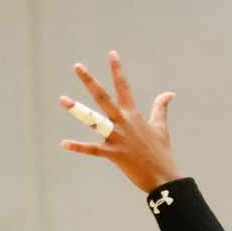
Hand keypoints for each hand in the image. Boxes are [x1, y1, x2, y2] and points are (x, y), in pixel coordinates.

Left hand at [59, 51, 180, 193]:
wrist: (164, 177)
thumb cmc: (161, 152)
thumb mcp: (161, 127)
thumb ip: (161, 108)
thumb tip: (169, 93)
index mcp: (133, 114)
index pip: (124, 86)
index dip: (117, 69)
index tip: (111, 53)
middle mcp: (123, 122)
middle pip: (104, 97)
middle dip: (90, 81)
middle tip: (77, 66)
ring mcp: (117, 138)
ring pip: (94, 120)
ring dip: (78, 110)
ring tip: (62, 99)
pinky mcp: (114, 154)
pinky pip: (92, 150)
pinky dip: (78, 147)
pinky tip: (64, 143)